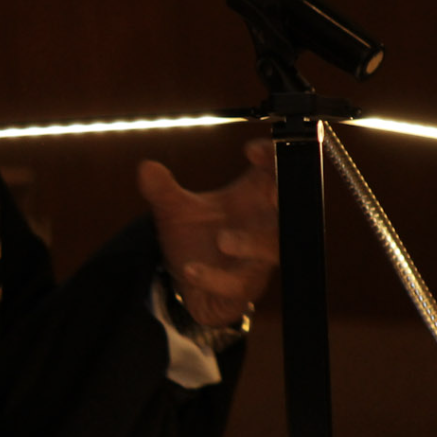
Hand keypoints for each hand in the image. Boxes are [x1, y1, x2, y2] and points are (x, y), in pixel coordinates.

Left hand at [138, 139, 278, 327]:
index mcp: (255, 197)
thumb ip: (162, 190)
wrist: (191, 282)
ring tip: (222, 239)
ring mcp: (258, 258)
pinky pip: (238, 285)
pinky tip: (191, 270)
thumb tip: (145, 168)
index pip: (276, 170)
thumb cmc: (197, 237)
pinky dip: (214, 277)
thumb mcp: (175, 210)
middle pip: (291, 209)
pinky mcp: (244, 286)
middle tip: (270, 191)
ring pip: (272, 248)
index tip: (251, 150)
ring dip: (252, 243)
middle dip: (285, 197)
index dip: (272, 157)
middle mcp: (264, 225)